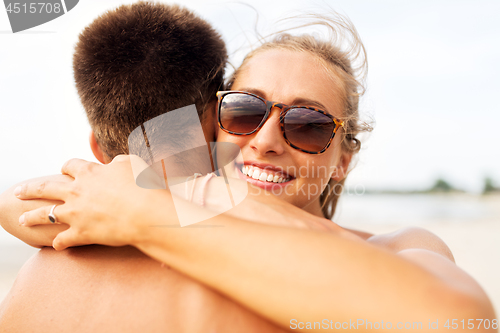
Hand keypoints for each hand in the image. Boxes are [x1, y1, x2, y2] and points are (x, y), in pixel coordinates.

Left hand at [16, 156, 172, 249]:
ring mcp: (75, 213)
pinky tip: (55, 245)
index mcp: (89, 173)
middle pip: (45, 187)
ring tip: (22, 219)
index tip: (65, 170)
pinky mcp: (80, 233)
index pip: (70, 166)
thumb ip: (119, 161)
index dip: (67, 168)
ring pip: (45, 215)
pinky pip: (62, 240)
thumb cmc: (143, 186)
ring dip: (32, 217)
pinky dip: (58, 243)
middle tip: (19, 191)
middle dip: (30, 189)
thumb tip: (113, 164)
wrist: (145, 214)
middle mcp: (76, 191)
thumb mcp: (132, 164)